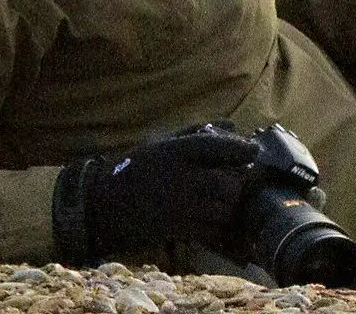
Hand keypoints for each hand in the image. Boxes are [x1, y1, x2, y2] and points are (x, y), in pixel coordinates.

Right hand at [52, 122, 257, 264]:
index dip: (243, 149)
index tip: (252, 151)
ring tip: (223, 198)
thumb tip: (231, 125)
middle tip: (235, 179)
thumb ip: (198, 133)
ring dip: (230, 204)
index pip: (221, 147)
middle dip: (238, 182)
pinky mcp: (177, 229)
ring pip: (225, 208)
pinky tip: (211, 216)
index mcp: (177, 152)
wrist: (103, 206)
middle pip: (230, 182)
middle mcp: (181, 178)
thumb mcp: (163, 143)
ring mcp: (180, 206)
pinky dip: (219, 224)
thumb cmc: (135, 169)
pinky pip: (213, 229)